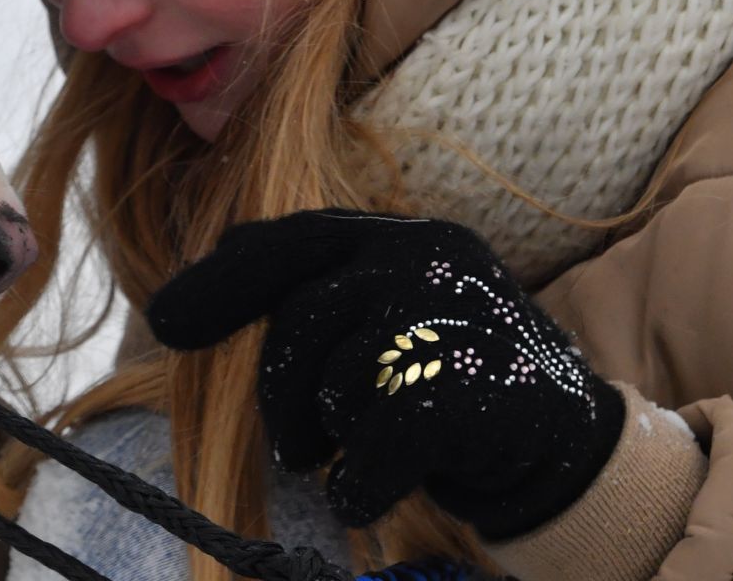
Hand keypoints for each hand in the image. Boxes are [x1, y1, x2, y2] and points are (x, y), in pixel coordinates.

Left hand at [145, 210, 624, 539]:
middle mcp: (431, 257)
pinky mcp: (480, 385)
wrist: (568, 448)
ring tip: (343, 458)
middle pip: (301, 318)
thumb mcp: (386, 320)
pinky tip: (362, 495)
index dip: (222, 280)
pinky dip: (359, 481)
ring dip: (326, 436)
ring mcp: (459, 315)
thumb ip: (311, 298)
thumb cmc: (452, 381)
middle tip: (292, 448)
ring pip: (338, 378)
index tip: (164, 323)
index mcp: (404, 236)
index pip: (293, 240)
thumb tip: (184, 292)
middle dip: (278, 392)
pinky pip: (380, 436)